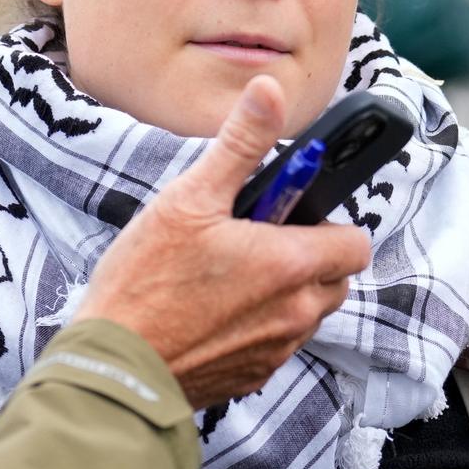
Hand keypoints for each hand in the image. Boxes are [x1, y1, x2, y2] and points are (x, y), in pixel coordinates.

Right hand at [72, 76, 371, 408]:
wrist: (113, 369)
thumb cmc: (145, 282)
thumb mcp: (190, 198)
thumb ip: (241, 144)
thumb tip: (269, 91)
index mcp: (292, 264)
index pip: (354, 242)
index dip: (326, 221)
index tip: (285, 212)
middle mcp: (296, 313)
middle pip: (334, 278)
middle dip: (306, 255)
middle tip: (250, 238)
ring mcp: (275, 350)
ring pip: (305, 312)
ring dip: (282, 291)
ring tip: (224, 274)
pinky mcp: (251, 377)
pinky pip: (275, 343)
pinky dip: (257, 325)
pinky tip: (209, 310)